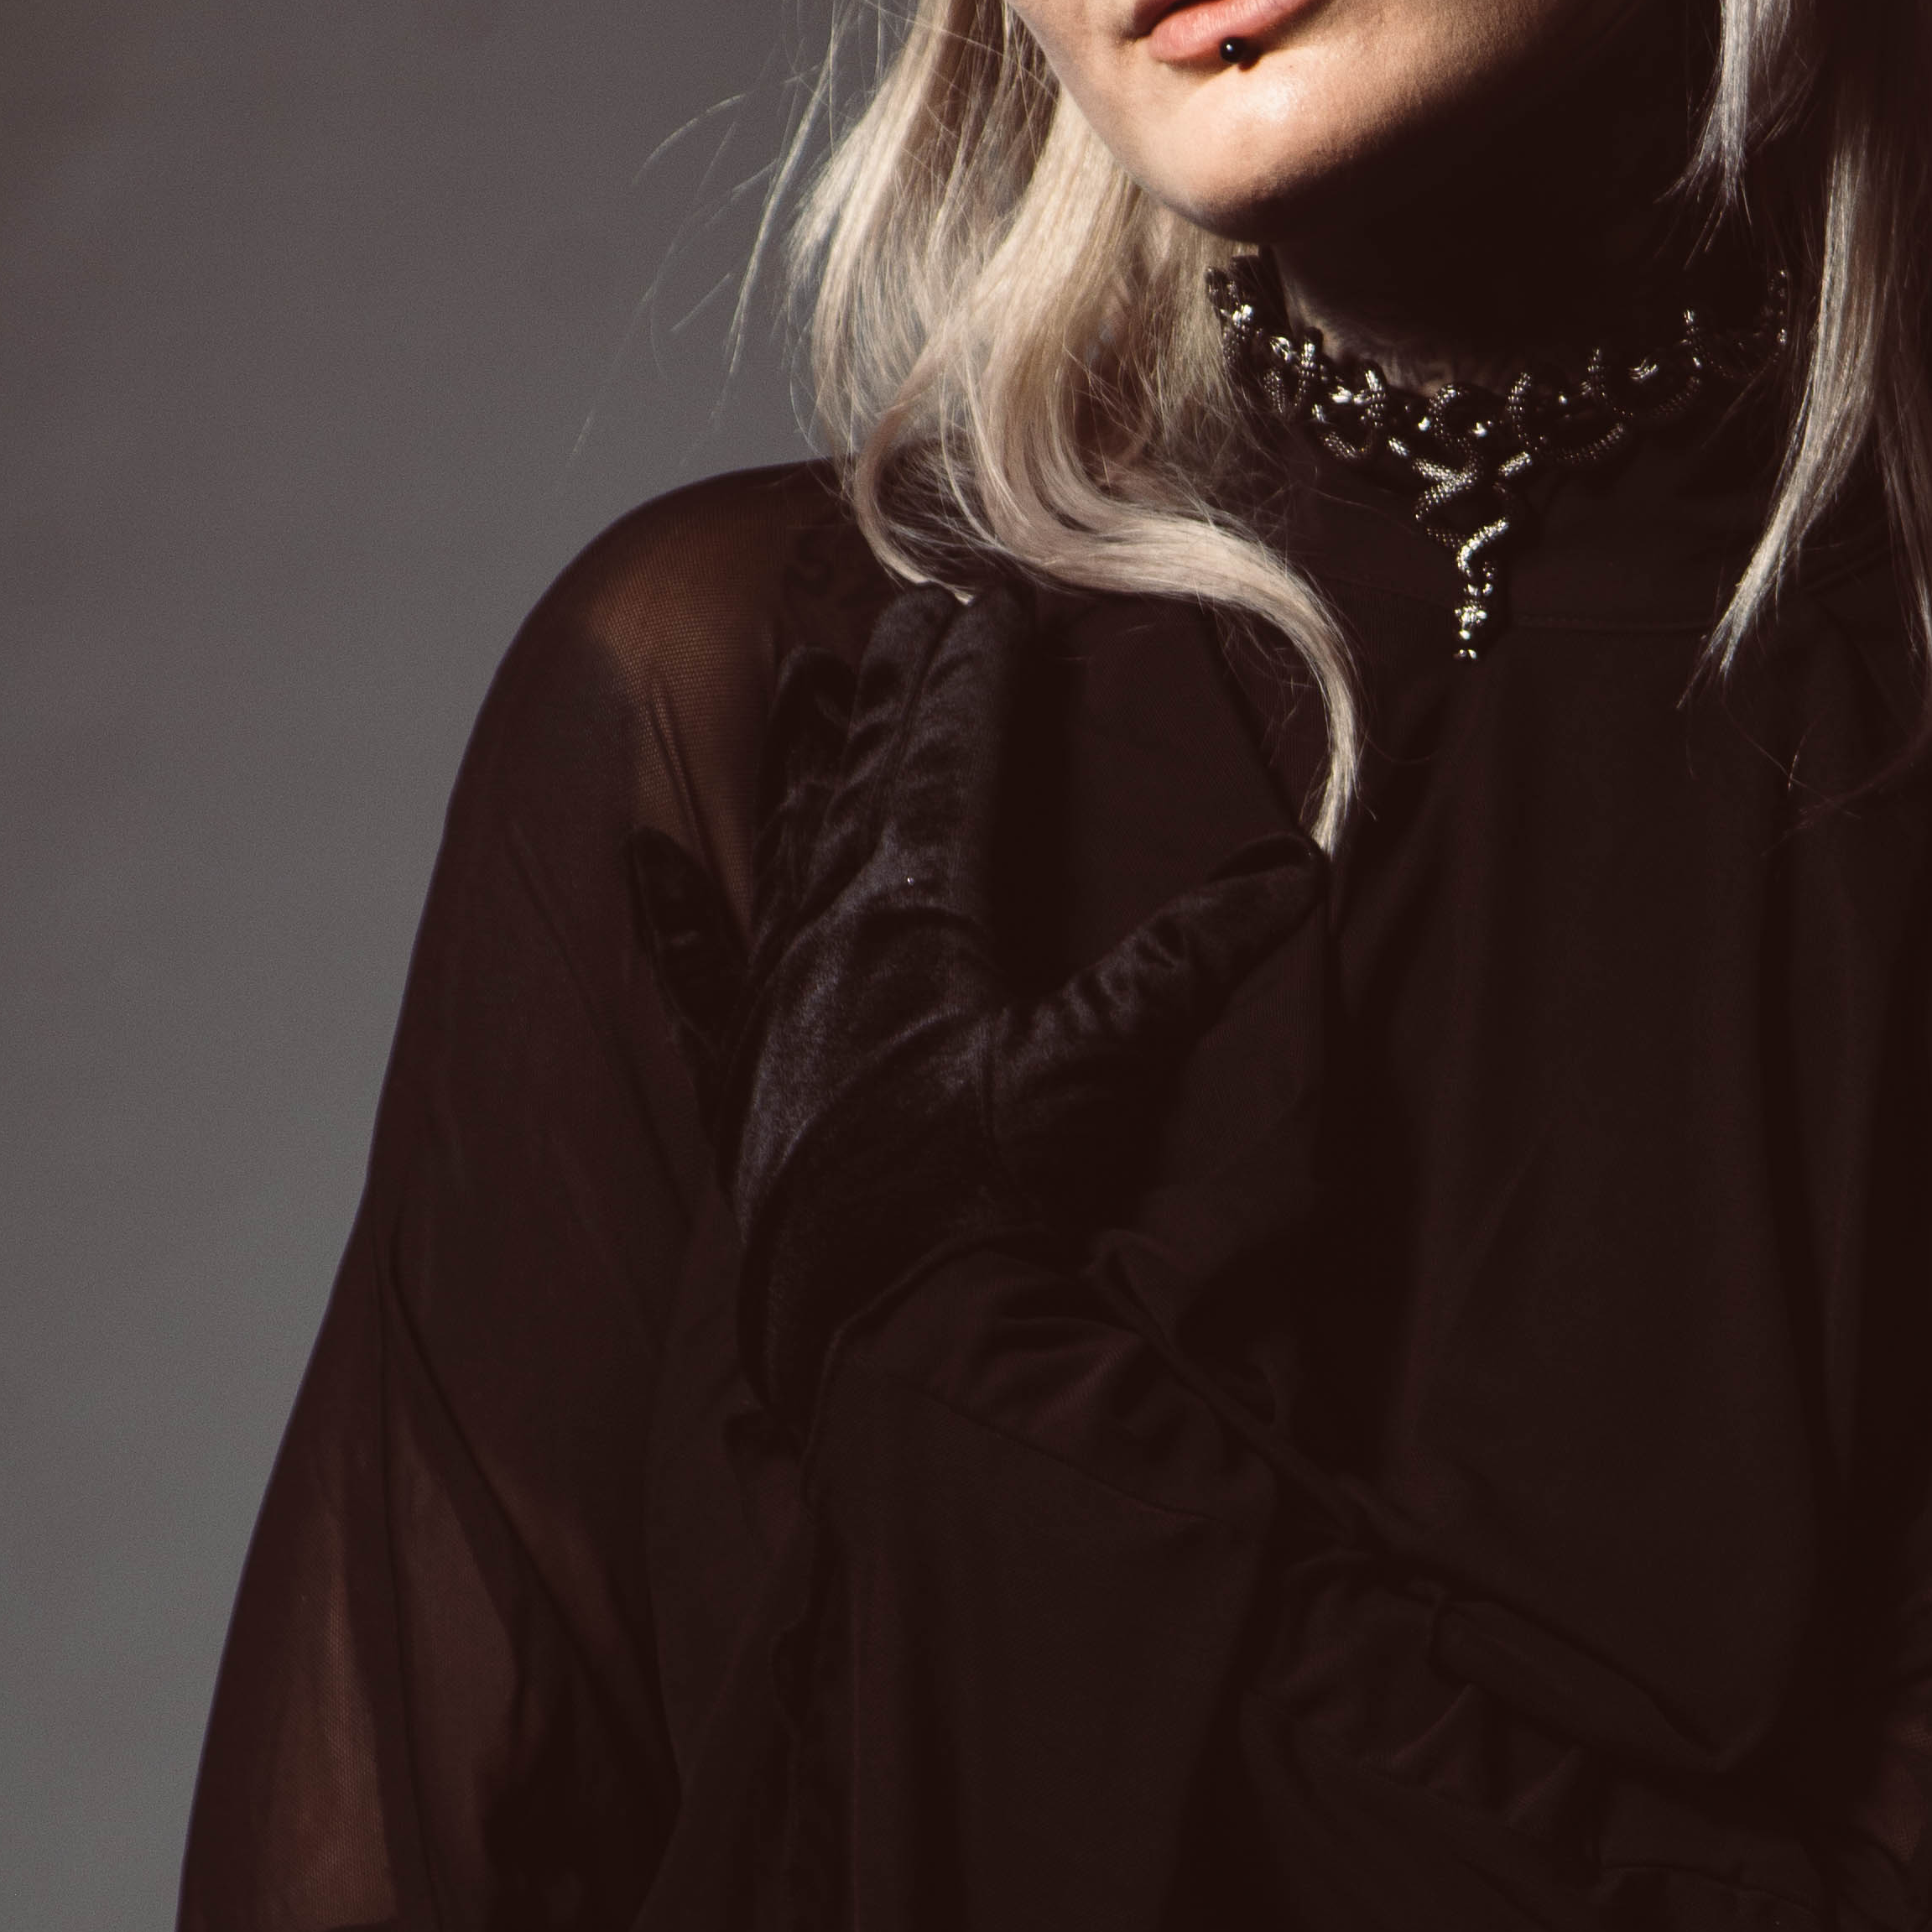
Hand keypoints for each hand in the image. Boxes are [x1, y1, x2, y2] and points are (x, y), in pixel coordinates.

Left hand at [647, 575, 1323, 1438]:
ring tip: (803, 682)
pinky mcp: (742, 1073)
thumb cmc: (976, 1202)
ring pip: (787, 844)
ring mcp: (776, 1001)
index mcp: (918, 919)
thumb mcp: (1090, 1076)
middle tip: (912, 610)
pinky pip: (695, 964)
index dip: (975, 678)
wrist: (860, 1331)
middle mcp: (832, 936)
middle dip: (894, 689)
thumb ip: (1179, 970)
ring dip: (803, 760)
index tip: (992, 600)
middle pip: (865, 778)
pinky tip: (638, 858)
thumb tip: (1292, 877)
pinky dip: (671, 905)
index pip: (951, 762)